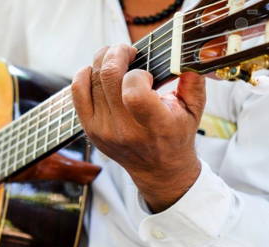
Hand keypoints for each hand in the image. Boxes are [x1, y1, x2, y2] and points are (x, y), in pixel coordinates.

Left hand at [71, 44, 204, 211]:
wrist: (157, 169)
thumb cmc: (175, 136)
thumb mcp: (193, 111)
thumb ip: (193, 81)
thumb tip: (185, 54)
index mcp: (155, 126)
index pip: (134, 92)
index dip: (138, 73)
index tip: (146, 74)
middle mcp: (125, 129)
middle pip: (108, 76)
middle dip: (117, 53)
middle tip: (128, 51)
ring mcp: (104, 130)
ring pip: (92, 79)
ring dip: (102, 59)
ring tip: (115, 57)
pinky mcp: (91, 129)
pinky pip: (78, 92)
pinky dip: (84, 74)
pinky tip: (95, 70)